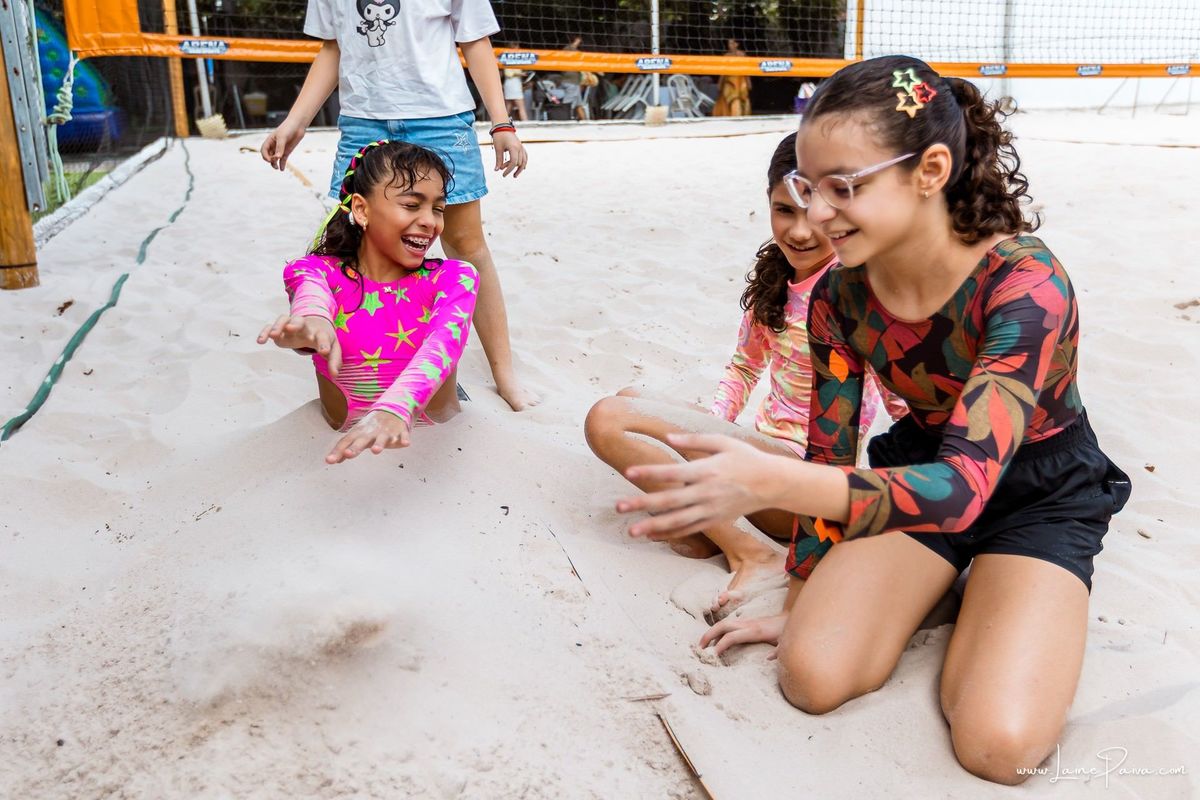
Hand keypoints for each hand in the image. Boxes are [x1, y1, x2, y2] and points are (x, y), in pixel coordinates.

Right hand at [257, 314, 341, 375]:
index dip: (324, 344)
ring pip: (284, 320)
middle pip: (300, 322)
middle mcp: (305, 327)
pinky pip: (271, 326)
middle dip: (296, 324)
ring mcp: (291, 326)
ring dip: (278, 326)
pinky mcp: (281, 329)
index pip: (323, 337)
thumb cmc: (324, 338)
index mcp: (320, 333)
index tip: (324, 352)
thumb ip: (334, 361)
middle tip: (291, 328)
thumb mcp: (333, 349)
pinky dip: (265, 331)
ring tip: (272, 335)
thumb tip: (335, 376)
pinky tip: (261, 341)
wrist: (317, 322)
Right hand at [261, 118, 306, 170]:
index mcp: (270, 140)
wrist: (298, 125)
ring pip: (275, 159)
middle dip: (270, 160)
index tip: (270, 160)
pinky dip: (282, 164)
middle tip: (275, 161)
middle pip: (268, 156)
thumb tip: (277, 157)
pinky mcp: (287, 151)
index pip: (264, 150)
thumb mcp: (282, 137)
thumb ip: (280, 147)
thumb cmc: (288, 128)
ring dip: (275, 164)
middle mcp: (274, 145)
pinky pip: (283, 159)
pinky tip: (282, 169)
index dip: (265, 156)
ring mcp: (280, 149)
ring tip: (277, 168)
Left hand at [326, 411, 410, 463]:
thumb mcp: (358, 435)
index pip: (346, 442)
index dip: (338, 451)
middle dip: (355, 447)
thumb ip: (346, 448)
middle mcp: (371, 432)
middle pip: (362, 440)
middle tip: (348, 454)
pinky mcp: (400, 431)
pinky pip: (402, 435)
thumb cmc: (372, 427)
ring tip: (376, 451)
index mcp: (359, 433)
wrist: (392, 409)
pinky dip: (404, 439)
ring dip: (379, 444)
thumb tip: (333, 460)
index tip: (329, 460)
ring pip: (382, 438)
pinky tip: (405, 444)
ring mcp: (386, 431)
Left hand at [491, 130, 526, 177]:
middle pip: (519, 163)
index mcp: (514, 148)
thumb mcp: (498, 149)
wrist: (502, 125)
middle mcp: (519, 148)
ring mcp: (521, 147)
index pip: (513, 163)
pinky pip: (525, 156)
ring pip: (524, 161)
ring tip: (515, 175)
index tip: (503, 175)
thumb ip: (498, 160)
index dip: (508, 170)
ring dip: (520, 168)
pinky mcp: (521, 146)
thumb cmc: (499, 136)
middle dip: (511, 168)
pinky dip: (523, 162)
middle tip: (503, 171)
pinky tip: (521, 168)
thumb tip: (497, 170)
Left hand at [616, 433, 779, 539]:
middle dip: (642, 504)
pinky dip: (670, 534)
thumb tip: (668, 436)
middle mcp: (706, 492)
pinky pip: (689, 530)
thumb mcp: (722, 441)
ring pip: (677, 521)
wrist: (772, 483)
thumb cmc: (746, 458)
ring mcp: (710, 510)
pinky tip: (652, 536)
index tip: (628, 473)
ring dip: (653, 526)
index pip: (673, 473)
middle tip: (619, 507)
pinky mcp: (714, 520)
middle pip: (670, 500)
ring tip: (631, 530)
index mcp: (707, 470)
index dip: (650, 472)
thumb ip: (694, 439)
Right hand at [699, 612, 786, 656]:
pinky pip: (729, 625)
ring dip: (712, 632)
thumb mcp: (786, 644)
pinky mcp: (747, 622)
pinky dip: (719, 632)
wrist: (791, 618)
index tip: (713, 655)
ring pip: (724, 624)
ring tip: (703, 645)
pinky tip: (717, 642)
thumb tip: (769, 659)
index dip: (721, 645)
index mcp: (755, 631)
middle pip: (722, 626)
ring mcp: (747, 622)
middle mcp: (748, 624)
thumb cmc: (788, 632)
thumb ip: (779, 652)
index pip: (732, 636)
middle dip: (709, 635)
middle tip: (700, 648)